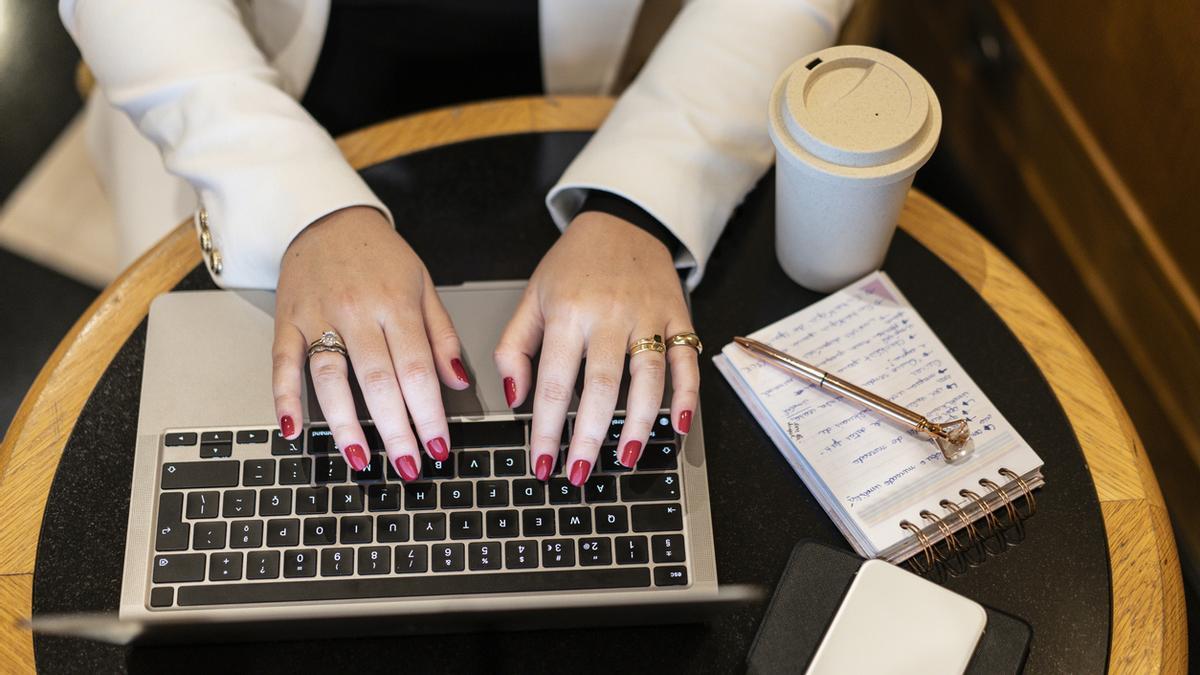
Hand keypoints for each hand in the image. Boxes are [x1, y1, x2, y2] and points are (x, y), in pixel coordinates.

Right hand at [272, 206, 468, 480]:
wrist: (327, 217)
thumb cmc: (380, 257)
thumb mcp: (424, 285)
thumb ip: (442, 334)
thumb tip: (457, 380)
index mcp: (397, 304)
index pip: (417, 368)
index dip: (428, 412)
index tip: (438, 445)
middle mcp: (357, 312)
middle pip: (378, 380)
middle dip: (395, 429)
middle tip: (408, 465)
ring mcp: (319, 317)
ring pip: (331, 378)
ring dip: (345, 424)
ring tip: (361, 459)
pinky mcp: (287, 322)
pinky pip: (283, 365)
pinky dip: (285, 400)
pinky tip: (293, 431)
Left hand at [495, 211, 698, 484]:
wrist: (621, 221)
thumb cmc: (572, 266)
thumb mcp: (531, 297)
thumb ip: (513, 349)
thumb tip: (513, 399)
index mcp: (566, 312)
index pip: (552, 382)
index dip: (546, 429)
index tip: (543, 464)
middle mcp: (608, 315)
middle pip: (600, 386)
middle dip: (589, 436)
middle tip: (580, 473)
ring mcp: (648, 316)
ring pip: (647, 378)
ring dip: (638, 424)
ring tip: (626, 458)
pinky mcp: (678, 316)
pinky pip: (687, 362)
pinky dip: (687, 397)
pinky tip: (678, 427)